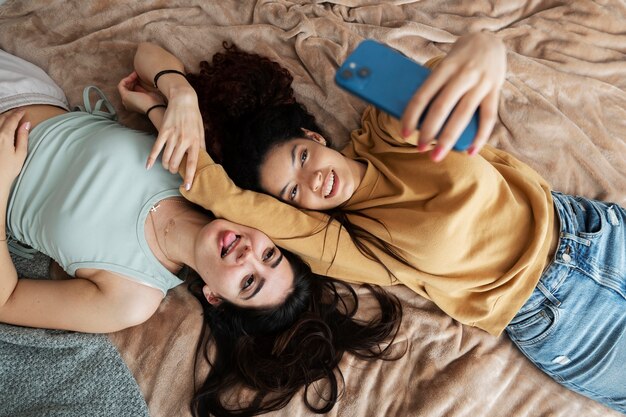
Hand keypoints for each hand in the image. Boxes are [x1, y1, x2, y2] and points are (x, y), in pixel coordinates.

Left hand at [0, 109, 28, 187]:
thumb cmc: (8, 169)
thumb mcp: (20, 153)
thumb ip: (22, 137)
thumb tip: (26, 124)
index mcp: (4, 136)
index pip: (12, 120)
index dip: (18, 113)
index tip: (23, 110)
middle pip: (2, 118)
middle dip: (10, 113)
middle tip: (17, 112)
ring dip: (3, 117)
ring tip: (9, 117)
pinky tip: (1, 126)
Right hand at [117, 71, 164, 113]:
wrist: (154, 107)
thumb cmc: (156, 102)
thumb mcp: (150, 94)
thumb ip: (145, 89)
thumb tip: (142, 81)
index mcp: (135, 103)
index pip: (133, 90)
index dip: (136, 82)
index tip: (142, 77)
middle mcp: (129, 103)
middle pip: (128, 88)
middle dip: (133, 80)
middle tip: (139, 74)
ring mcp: (126, 100)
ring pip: (124, 86)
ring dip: (130, 78)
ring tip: (137, 74)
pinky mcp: (124, 96)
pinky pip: (121, 85)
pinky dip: (127, 79)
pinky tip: (134, 76)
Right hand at [147, 86, 204, 189]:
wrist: (183, 99)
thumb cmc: (194, 116)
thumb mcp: (201, 130)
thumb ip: (201, 144)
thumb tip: (203, 157)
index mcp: (195, 142)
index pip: (192, 163)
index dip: (189, 176)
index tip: (187, 187)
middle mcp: (183, 140)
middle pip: (176, 163)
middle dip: (174, 170)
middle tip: (174, 171)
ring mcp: (172, 136)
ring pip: (166, 158)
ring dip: (165, 165)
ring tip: (167, 166)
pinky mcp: (163, 131)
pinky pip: (156, 148)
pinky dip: (151, 158)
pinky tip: (148, 166)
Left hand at [401, 31, 505, 160]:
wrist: (490, 39)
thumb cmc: (458, 59)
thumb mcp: (443, 65)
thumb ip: (434, 86)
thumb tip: (417, 117)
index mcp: (445, 66)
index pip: (423, 94)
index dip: (411, 115)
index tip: (403, 133)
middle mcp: (463, 74)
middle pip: (442, 107)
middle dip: (428, 131)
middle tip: (418, 149)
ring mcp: (481, 82)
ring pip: (463, 115)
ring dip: (448, 139)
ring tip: (436, 155)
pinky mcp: (495, 89)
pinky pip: (489, 117)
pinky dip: (480, 137)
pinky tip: (470, 152)